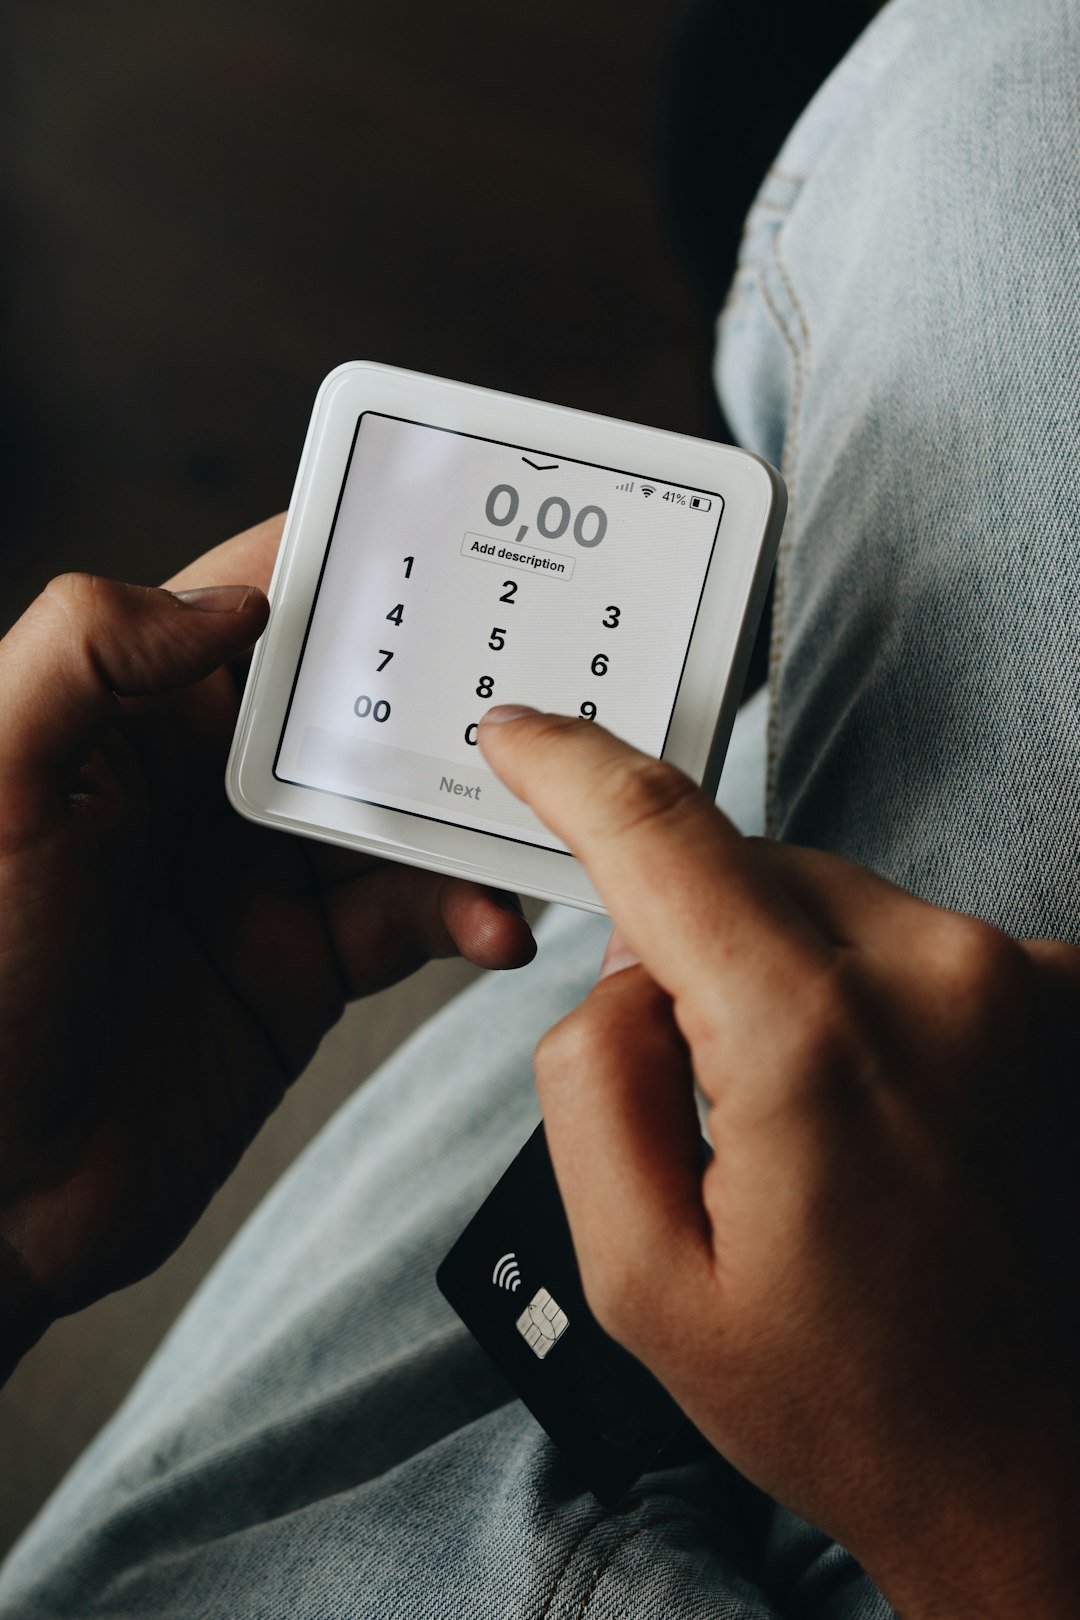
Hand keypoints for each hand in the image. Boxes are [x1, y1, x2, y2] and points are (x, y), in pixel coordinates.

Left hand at [0, 519, 532, 1374]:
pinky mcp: (299, 972)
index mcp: (127, 723)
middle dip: (442, 688)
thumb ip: (89, 656)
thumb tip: (232, 599)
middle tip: (545, 670)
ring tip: (545, 813)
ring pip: (398, 815)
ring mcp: (258, 883)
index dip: (342, 566)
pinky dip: (461, 916)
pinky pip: (407, 922)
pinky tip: (494, 925)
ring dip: (474, 813)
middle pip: (350, 711)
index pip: (249, 609)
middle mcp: (201, 791)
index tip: (443, 529)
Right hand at [479, 707, 1079, 1619]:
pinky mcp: (1063, 990)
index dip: (571, 770)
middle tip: (703, 1099)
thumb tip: (627, 966)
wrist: (1034, 1464)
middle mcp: (938, 972)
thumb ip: (591, 1078)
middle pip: (743, 869)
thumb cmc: (847, 1393)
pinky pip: (902, 937)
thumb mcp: (638, 1272)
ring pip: (823, 900)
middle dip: (686, 944)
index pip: (660, 835)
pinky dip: (857, 992)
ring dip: (780, 976)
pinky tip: (879, 1114)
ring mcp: (1020, 975)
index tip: (522, 737)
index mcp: (813, 1036)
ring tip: (810, 1134)